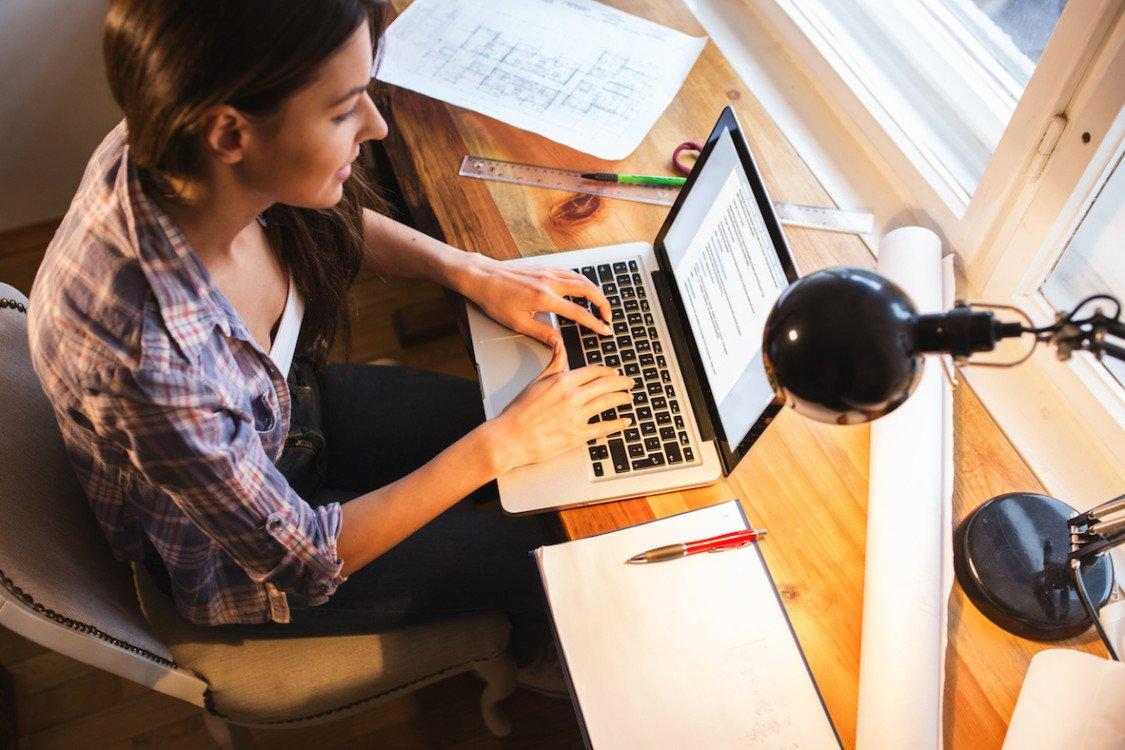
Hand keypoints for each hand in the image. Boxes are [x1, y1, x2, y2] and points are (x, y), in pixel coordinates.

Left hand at [465, 256, 613, 346]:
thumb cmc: (495, 300)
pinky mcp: (544, 267)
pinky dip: (582, 281)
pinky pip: (570, 272)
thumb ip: (543, 333)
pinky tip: (583, 289)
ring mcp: (548, 272)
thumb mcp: (518, 323)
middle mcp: (550, 282)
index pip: (579, 313)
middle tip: (608, 316)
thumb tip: (560, 343)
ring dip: (594, 291)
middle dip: (603, 303)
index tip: (605, 330)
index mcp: (544, 299)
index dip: (595, 323)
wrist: (482, 277)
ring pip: (581, 278)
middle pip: (588, 289)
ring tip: (599, 304)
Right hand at [485, 344, 634, 473]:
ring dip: (623, 399)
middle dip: (623, 383)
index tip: (615, 374)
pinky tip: (625, 421)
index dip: (609, 372)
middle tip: (630, 383)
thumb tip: (559, 343)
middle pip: (607, 385)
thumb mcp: (537, 381)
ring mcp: (576, 416)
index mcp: (563, 381)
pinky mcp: (577, 435)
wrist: (510, 437)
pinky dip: (618, 424)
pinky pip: (604, 428)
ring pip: (608, 402)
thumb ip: (554, 362)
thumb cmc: (520, 411)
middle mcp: (572, 396)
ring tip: (629, 398)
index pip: (594, 371)